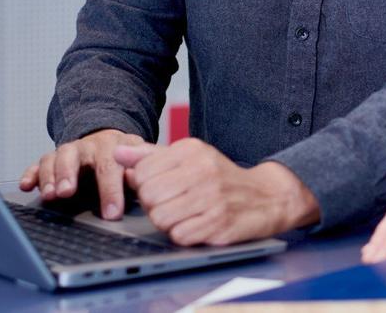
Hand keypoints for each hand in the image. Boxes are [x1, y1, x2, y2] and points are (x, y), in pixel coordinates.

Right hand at [18, 129, 145, 219]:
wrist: (111, 140)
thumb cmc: (127, 159)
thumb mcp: (141, 160)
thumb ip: (144, 172)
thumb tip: (151, 188)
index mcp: (114, 146)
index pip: (111, 166)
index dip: (111, 190)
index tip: (112, 213)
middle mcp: (88, 146)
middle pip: (75, 156)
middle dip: (69, 174)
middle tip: (66, 193)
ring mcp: (68, 152)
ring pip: (54, 158)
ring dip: (50, 176)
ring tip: (50, 195)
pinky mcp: (53, 160)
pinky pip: (38, 164)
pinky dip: (31, 174)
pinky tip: (27, 185)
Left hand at [112, 139, 319, 245]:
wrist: (268, 196)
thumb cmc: (221, 178)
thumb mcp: (189, 157)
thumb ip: (150, 156)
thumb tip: (118, 152)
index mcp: (191, 150)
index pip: (142, 173)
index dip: (145, 186)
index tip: (163, 187)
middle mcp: (203, 170)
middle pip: (149, 197)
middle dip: (155, 205)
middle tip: (174, 203)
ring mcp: (213, 198)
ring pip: (160, 218)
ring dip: (168, 222)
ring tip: (185, 214)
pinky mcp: (220, 224)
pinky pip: (180, 236)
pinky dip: (185, 235)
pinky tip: (198, 225)